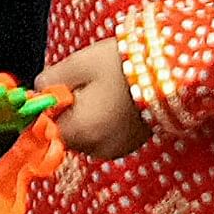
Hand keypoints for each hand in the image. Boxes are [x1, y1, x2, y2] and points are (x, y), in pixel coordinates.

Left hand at [37, 39, 149, 159]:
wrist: (174, 70)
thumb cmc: (122, 64)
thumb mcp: (77, 65)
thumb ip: (48, 81)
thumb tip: (39, 91)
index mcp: (79, 131)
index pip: (44, 130)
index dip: (47, 110)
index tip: (58, 92)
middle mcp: (96, 147)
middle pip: (66, 134)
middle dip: (69, 113)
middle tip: (87, 86)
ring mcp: (117, 149)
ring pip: (86, 136)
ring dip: (87, 118)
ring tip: (106, 91)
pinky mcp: (131, 145)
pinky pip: (105, 137)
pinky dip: (105, 123)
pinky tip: (118, 102)